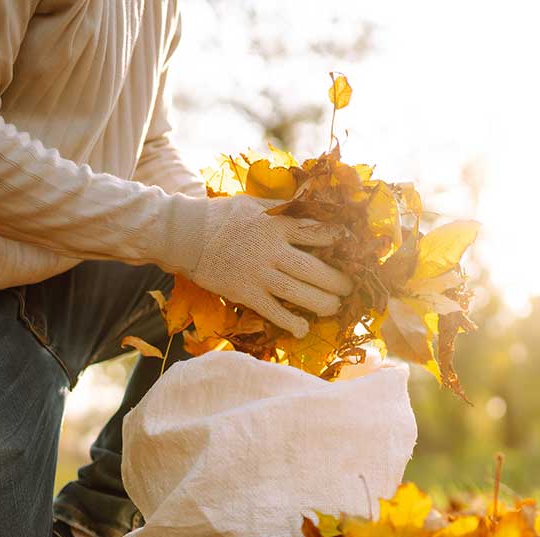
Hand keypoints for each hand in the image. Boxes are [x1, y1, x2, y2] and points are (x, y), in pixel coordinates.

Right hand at [167, 195, 353, 337]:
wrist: (187, 236)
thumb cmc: (223, 217)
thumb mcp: (256, 204)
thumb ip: (283, 208)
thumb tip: (312, 203)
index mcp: (277, 224)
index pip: (319, 232)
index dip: (340, 242)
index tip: (352, 249)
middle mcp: (272, 249)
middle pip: (314, 269)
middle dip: (337, 281)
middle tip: (348, 287)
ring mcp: (259, 273)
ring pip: (299, 292)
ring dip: (322, 303)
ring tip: (334, 307)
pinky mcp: (245, 293)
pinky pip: (273, 311)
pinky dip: (290, 322)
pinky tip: (303, 329)